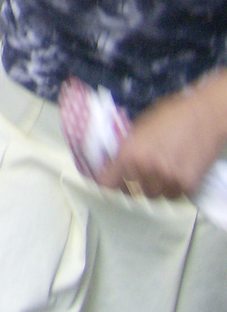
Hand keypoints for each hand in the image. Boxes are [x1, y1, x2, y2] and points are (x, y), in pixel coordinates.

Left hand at [97, 86, 226, 199]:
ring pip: (152, 195)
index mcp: (128, 153)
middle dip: (132, 184)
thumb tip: (113, 162)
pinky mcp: (188, 185)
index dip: (109, 183)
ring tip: (159, 170)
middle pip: (130, 192)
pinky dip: (172, 187)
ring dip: (153, 187)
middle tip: (138, 173)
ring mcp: (168, 179)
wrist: (204, 116)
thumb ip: (126, 147)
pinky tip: (176, 172)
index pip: (107, 183)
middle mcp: (145, 169)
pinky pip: (173, 195)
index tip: (111, 181)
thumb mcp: (138, 128)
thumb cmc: (169, 116)